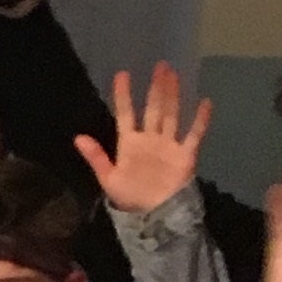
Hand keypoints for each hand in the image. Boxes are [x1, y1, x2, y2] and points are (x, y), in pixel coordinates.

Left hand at [73, 63, 209, 214]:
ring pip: (171, 115)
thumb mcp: (108, 177)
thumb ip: (96, 156)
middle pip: (153, 108)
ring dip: (172, 95)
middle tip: (160, 65)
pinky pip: (194, 134)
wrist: (153, 216)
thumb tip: (77, 137)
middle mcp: (150, 139)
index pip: (125, 113)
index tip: (122, 74)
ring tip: (174, 75)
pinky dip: (199, 120)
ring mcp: (168, 145)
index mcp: (129, 143)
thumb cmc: (129, 196)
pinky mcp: (185, 155)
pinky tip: (204, 102)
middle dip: (156, 87)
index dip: (123, 95)